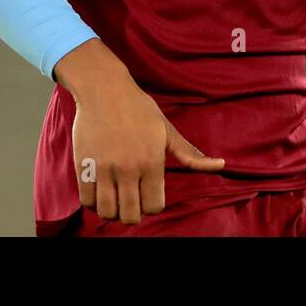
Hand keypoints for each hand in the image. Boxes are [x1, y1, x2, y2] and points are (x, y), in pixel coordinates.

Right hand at [59, 41, 223, 224]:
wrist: (104, 89)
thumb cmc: (138, 108)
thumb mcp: (167, 130)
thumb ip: (190, 153)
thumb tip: (221, 165)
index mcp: (152, 161)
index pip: (154, 206)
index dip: (151, 205)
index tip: (146, 194)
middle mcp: (129, 168)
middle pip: (131, 215)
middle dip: (132, 213)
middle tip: (130, 200)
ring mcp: (105, 168)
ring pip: (108, 211)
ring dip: (112, 210)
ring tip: (114, 196)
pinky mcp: (84, 165)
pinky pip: (88, 201)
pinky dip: (93, 202)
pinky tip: (99, 190)